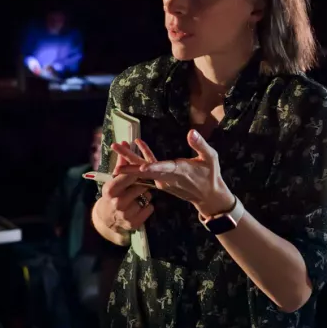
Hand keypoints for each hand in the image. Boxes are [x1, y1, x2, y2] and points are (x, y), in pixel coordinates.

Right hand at [95, 150, 154, 234]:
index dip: (138, 172)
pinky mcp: (134, 223)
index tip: (142, 170)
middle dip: (142, 184)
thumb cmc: (112, 194)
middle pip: (141, 187)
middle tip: (139, 185)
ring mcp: (126, 214)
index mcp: (111, 190)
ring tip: (137, 197)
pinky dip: (147, 207)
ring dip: (145, 196)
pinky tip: (139, 206)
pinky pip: (150, 209)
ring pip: (147, 198)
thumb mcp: (112, 179)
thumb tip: (124, 142)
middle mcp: (117, 203)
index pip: (130, 176)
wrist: (107, 218)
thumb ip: (121, 161)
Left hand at [113, 130, 233, 217]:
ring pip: (143, 169)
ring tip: (116, 147)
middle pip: (145, 168)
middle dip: (129, 159)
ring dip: (129, 158)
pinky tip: (138, 144)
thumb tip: (191, 132)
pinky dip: (143, 157)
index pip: (164, 169)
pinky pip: (149, 168)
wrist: (208, 196)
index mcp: (180, 172)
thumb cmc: (210, 175)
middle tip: (115, 147)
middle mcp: (167, 177)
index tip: (141, 167)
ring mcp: (163, 180)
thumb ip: (200, 145)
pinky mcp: (162, 179)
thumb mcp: (211, 158)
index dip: (152, 168)